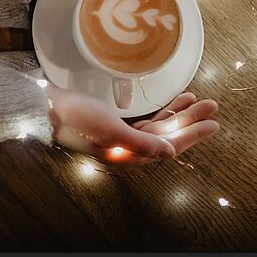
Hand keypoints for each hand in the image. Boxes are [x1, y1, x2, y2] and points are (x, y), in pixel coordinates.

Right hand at [48, 88, 218, 166]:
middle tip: (211, 106)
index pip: (166, 146)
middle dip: (188, 121)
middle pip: (165, 136)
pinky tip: (172, 103)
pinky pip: (145, 121)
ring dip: (177, 114)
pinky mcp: (111, 124)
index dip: (191, 135)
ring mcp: (118, 137)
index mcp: (125, 155)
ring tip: (196, 100)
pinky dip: (160, 111)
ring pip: (157, 127)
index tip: (213, 123)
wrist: (43, 106)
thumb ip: (142, 143)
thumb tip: (170, 153)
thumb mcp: (109, 129)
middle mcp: (124, 149)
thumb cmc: (74, 116)